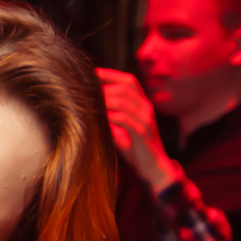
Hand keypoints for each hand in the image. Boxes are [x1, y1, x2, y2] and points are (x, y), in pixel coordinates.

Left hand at [97, 67, 181, 193]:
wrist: (154, 167)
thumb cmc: (136, 148)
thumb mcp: (123, 129)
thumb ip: (113, 117)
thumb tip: (91, 107)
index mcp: (142, 104)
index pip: (129, 81)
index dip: (112, 74)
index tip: (93, 73)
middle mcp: (145, 108)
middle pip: (125, 87)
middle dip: (104, 87)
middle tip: (86, 92)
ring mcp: (145, 120)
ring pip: (124, 101)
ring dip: (104, 100)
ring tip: (88, 103)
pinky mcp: (142, 133)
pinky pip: (125, 119)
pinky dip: (109, 116)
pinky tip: (98, 117)